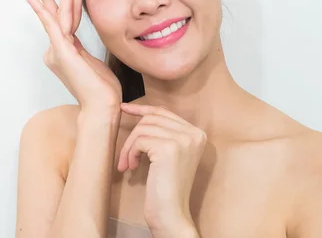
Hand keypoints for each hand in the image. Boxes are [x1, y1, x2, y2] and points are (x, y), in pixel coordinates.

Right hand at [25, 0, 121, 111]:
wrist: (101, 106)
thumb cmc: (102, 91)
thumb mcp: (93, 64)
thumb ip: (84, 52)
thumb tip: (81, 47)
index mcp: (65, 51)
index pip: (66, 20)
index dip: (67, 1)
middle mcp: (57, 49)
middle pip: (58, 14)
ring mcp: (57, 50)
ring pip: (60, 14)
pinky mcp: (62, 52)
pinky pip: (52, 26)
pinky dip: (43, 11)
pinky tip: (36, 0)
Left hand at [117, 103, 205, 236]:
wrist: (170, 212)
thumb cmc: (165, 186)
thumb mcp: (168, 153)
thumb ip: (161, 132)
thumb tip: (136, 110)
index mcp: (197, 133)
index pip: (164, 112)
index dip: (142, 109)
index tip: (124, 108)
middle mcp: (194, 133)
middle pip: (152, 118)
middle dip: (133, 134)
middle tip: (125, 156)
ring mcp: (183, 139)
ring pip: (143, 128)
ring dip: (130, 147)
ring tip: (129, 164)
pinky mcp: (169, 148)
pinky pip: (139, 140)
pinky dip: (131, 153)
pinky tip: (133, 167)